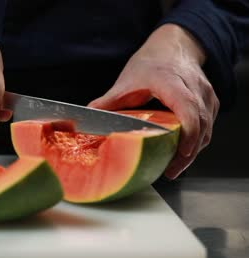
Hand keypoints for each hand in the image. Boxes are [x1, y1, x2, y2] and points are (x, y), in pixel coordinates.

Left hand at [88, 24, 219, 178]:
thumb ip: (108, 102)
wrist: (173, 46)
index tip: (181, 152)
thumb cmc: (151, 63)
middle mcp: (194, 87)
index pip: (187, 108)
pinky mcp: (210, 102)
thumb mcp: (127, 81)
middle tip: (171, 171)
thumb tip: (87, 118)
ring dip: (193, 150)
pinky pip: (208, 126)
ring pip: (207, 128)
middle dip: (188, 151)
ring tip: (174, 168)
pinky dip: (196, 141)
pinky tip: (181, 154)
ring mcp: (206, 95)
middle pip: (200, 123)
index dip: (188, 132)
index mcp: (171, 81)